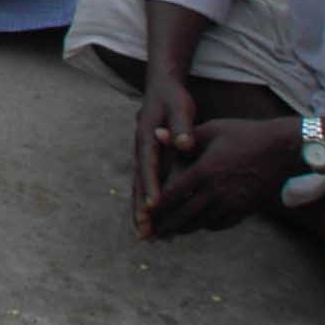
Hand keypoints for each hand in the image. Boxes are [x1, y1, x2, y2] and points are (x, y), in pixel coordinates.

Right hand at [131, 80, 195, 237]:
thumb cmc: (173, 99)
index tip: (155, 206)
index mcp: (147, 137)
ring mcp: (142, 156)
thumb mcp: (179, 108)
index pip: (149, 165)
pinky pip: (145, 186)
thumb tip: (185, 144)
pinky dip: (146, 204)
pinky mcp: (148, 161)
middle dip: (140, 208)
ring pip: (139, 187)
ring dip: (141, 211)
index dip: (152, 186)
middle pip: (138, 182)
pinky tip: (152, 221)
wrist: (160, 88)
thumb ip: (182, 127)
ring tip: (144, 235)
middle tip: (144, 232)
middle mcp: (140, 150)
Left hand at [147, 115, 297, 240]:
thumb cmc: (243, 134)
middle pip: (184, 215)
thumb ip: (181, 137)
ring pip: (201, 223)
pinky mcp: (244, 209)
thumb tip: (156, 134)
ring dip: (182, 229)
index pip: (173, 193)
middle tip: (148, 234)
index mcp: (205, 171)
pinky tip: (194, 225)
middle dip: (164, 225)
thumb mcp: (211, 129)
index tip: (142, 213)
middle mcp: (218, 191)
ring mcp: (233, 203)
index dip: (155, 206)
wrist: (282, 150)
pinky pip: (219, 224)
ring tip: (166, 234)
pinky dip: (204, 226)